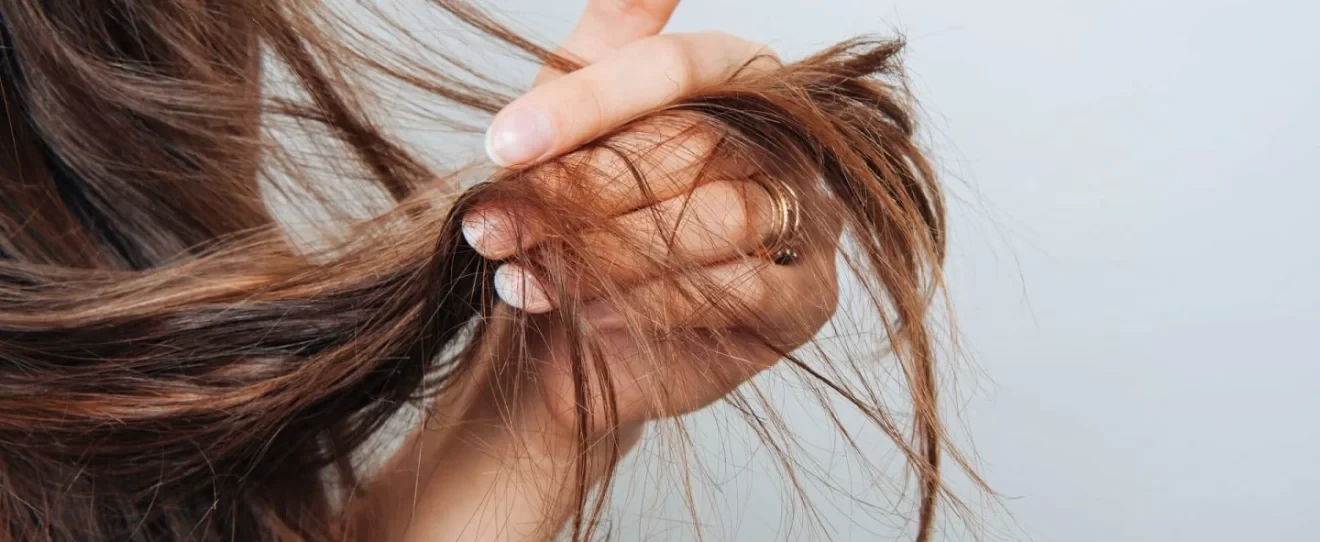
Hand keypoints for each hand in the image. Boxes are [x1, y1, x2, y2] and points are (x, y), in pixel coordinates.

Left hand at [464, 3, 840, 434]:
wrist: (581, 339)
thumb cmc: (585, 215)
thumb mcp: (579, 116)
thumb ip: (611, 36)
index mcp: (740, 75)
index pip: (676, 67)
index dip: (586, 103)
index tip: (502, 142)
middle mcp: (788, 138)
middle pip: (694, 144)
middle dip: (581, 189)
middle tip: (490, 223)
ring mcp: (809, 217)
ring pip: (720, 216)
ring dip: (605, 249)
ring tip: (521, 267)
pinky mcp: (807, 298)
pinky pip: (738, 289)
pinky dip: (649, 301)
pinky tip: (580, 311)